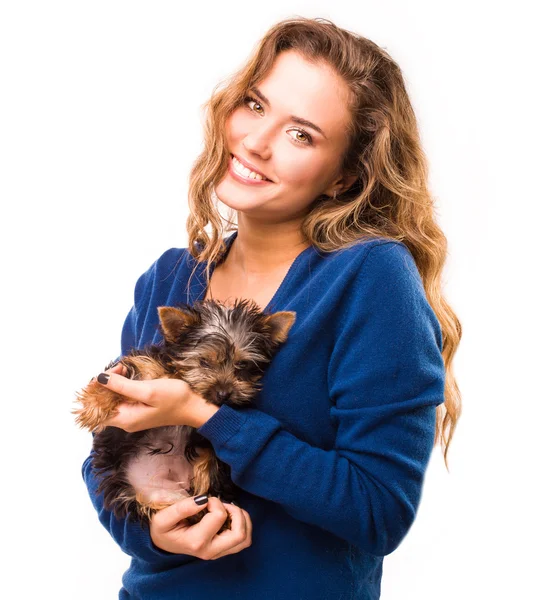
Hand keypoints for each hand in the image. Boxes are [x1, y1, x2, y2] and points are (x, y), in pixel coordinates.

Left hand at [93, 365, 218, 431]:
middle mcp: (125, 420)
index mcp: (125, 419)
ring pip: (112, 399)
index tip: (104, 375)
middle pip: (102, 403)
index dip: (94, 392)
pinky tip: (128, 376)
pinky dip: (122, 386)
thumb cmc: (174, 398)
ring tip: (124, 369)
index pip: (96, 410)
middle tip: (120, 368)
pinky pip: (122, 398)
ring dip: (114, 383)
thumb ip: (122, 386)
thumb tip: (99, 378)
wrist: (195, 406)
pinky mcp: (138, 410)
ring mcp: (132, 416)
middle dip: (105, 384)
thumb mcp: (148, 390)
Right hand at [150, 496, 252, 559]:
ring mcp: (218, 552)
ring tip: (229, 510)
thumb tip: (203, 500)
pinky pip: (243, 540)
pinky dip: (243, 525)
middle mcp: (211, 551)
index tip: (205, 500)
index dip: (215, 502)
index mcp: (197, 542)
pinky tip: (230, 517)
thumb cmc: (164, 529)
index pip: (219, 517)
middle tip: (224, 505)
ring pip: (245, 539)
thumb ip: (182, 508)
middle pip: (240, 535)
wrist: (163, 543)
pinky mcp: (223, 550)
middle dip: (237, 513)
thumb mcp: (164, 518)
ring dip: (243, 520)